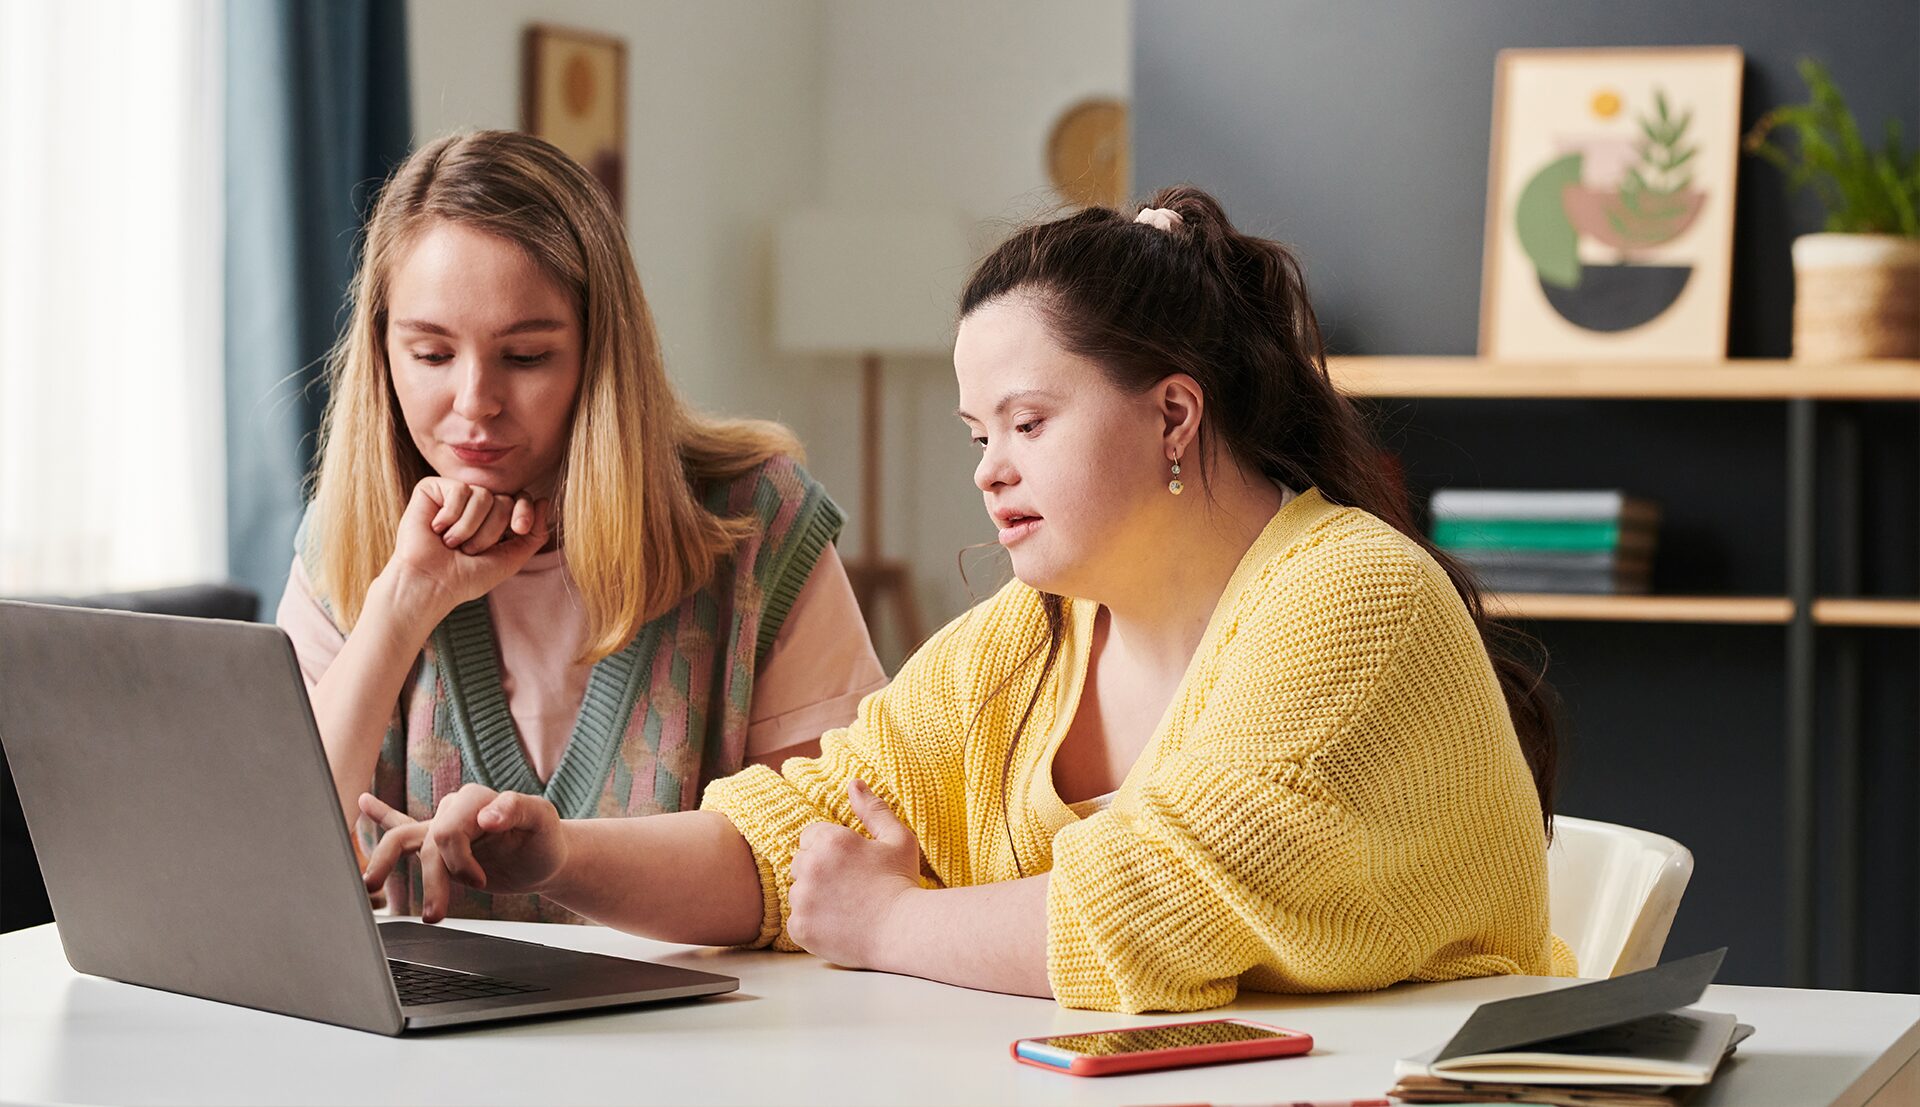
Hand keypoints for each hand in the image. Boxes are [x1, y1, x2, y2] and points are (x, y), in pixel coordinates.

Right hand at [359, 785, 569, 922]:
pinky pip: (402, 825)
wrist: (547, 858)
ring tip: (371, 887)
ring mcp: (443, 825)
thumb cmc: (546, 839)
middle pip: (426, 844)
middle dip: (431, 880)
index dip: (459, 862)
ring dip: (386, 866)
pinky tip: (364, 803)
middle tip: (437, 914)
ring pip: (403, 842)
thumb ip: (517, 808)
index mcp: (475, 798)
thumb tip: (486, 816)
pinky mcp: (438, 845)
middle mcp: (454, 808)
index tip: (480, 882)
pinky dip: (382, 815)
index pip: (447, 831)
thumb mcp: (543, 820)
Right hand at [383, 477, 550, 616]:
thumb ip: (534, 535)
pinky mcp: (432, 489)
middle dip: (491, 531)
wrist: (431, 584)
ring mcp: (453, 495)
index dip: (524, 511)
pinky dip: (451, 516)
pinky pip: (460, 490)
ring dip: (470, 528)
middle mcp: (475, 503)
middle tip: (469, 550)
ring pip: (483, 495)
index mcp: (494, 518)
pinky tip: (437, 529)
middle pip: (504, 499)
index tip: (520, 528)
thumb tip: (544, 501)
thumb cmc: (466, 577)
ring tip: (452, 543)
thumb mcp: (510, 559)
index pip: (520, 499)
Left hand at [786, 779, 924, 968]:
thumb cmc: (902, 882)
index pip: (810, 837)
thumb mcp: (897, 839)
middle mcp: (810, 866)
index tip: (851, 866)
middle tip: (850, 887)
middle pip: (800, 863)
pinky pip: (797, 921)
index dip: (832, 851)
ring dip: (815, 898)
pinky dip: (813, 924)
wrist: (905, 931)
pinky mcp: (800, 927)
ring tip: (846, 908)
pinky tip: (839, 925)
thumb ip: (873, 809)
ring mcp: (803, 899)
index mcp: (829, 840)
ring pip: (798, 892)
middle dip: (819, 872)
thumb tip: (854, 783)